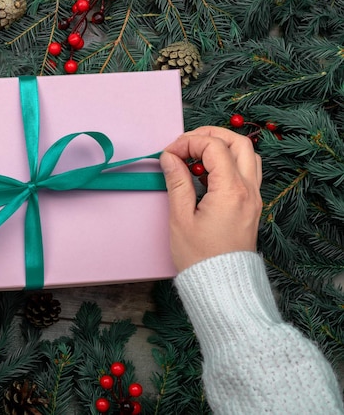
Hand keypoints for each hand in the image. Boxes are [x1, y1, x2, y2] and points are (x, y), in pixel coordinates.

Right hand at [160, 126, 262, 271]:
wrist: (222, 287)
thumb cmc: (199, 258)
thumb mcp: (180, 218)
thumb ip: (177, 182)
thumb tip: (169, 158)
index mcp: (231, 190)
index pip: (214, 147)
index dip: (188, 142)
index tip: (169, 154)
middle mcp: (248, 190)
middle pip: (238, 142)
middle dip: (210, 135)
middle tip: (185, 143)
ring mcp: (254, 197)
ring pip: (247, 154)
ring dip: (222, 146)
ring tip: (196, 156)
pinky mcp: (252, 205)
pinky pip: (246, 171)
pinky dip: (228, 163)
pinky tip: (207, 174)